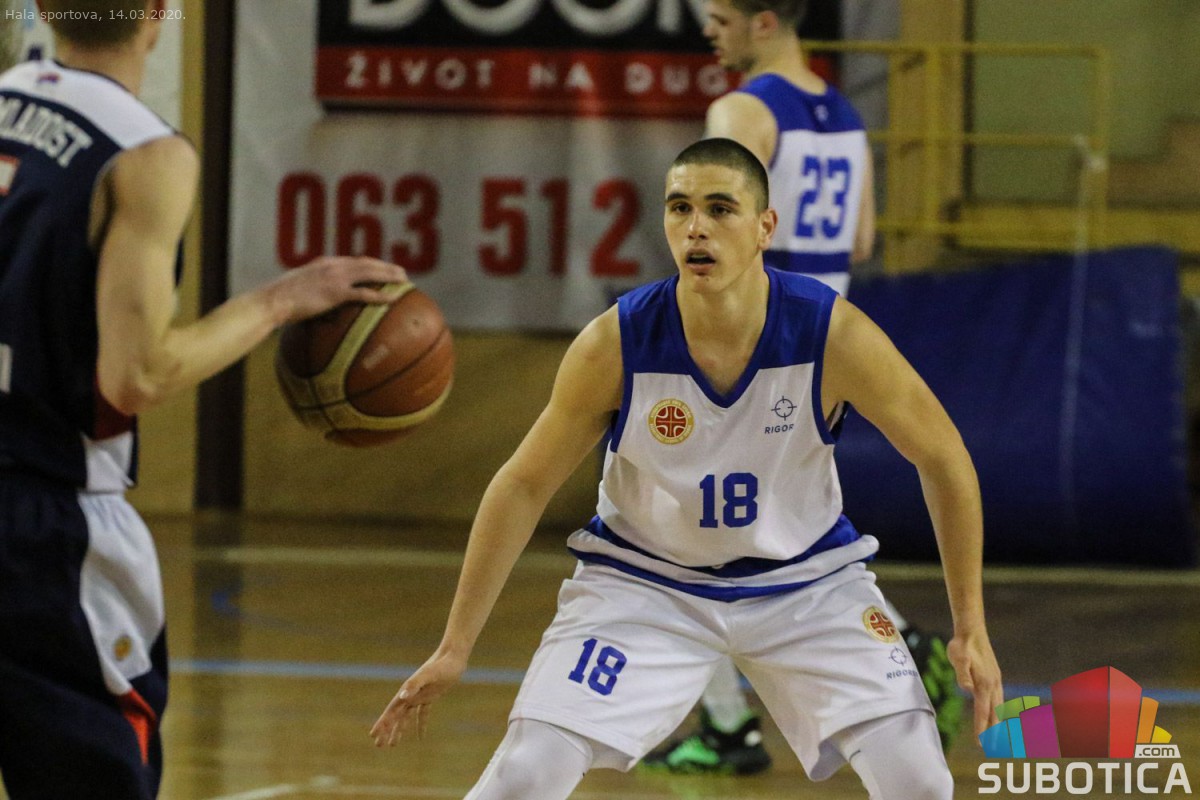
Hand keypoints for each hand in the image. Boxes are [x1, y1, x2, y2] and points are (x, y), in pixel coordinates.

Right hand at [269, 256, 408, 323]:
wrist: (272, 300)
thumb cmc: (281, 299)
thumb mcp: (298, 286)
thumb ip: (311, 287)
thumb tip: (315, 299)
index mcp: (324, 263)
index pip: (354, 261)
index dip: (371, 264)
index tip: (383, 268)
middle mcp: (333, 266)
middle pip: (367, 263)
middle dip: (386, 267)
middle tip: (402, 272)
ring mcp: (335, 278)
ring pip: (370, 273)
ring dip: (389, 276)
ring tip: (404, 280)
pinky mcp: (335, 293)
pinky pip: (364, 293)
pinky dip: (381, 295)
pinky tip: (393, 299)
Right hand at [370, 650, 466, 746]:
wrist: (453, 656)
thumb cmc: (441, 665)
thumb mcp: (429, 675)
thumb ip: (415, 684)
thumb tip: (402, 697)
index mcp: (407, 691)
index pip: (391, 711)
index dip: (382, 723)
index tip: (373, 735)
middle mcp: (411, 694)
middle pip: (396, 716)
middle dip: (386, 730)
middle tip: (378, 745)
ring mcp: (420, 695)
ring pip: (406, 717)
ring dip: (399, 730)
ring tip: (393, 744)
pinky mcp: (431, 696)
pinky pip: (423, 714)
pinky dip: (421, 725)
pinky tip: (420, 737)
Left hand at [947, 629, 1002, 740]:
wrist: (972, 630)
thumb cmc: (961, 645)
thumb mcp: (957, 657)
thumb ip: (962, 674)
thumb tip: (967, 689)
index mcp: (983, 683)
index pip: (982, 711)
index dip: (981, 727)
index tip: (980, 742)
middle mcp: (993, 684)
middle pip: (994, 712)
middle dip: (993, 731)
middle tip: (992, 748)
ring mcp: (995, 680)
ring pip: (998, 706)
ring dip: (998, 721)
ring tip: (998, 736)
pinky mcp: (994, 676)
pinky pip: (998, 698)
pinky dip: (998, 709)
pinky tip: (997, 713)